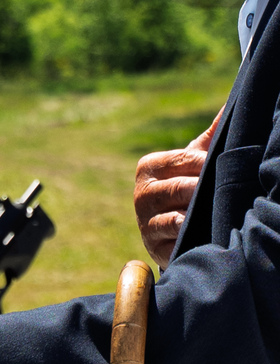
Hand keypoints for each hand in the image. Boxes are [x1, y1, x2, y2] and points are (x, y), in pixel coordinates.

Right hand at [134, 107, 221, 269]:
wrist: (171, 227)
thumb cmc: (188, 184)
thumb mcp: (196, 159)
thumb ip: (212, 135)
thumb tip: (234, 103)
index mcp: (148, 168)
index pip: (182, 160)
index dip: (206, 163)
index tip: (221, 166)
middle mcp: (141, 195)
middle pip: (179, 189)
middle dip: (201, 191)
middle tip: (220, 191)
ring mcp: (144, 223)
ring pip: (175, 219)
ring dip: (195, 217)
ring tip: (211, 214)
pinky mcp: (153, 247)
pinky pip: (173, 244)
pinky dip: (188, 240)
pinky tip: (201, 236)